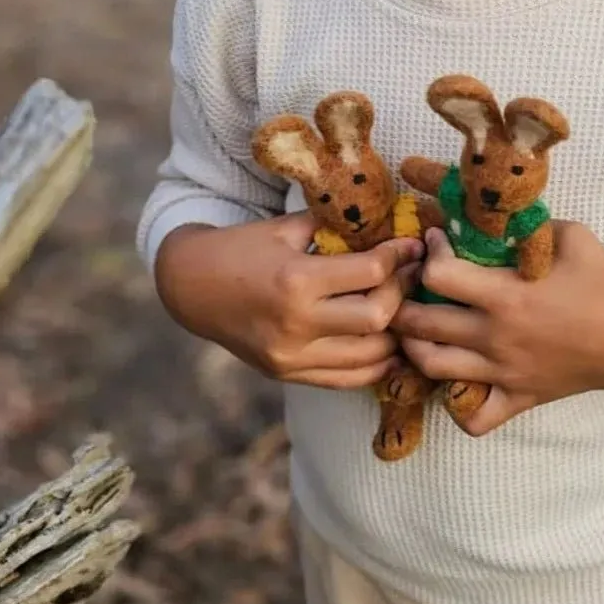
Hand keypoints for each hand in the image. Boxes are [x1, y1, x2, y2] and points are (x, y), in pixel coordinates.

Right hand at [156, 214, 423, 388]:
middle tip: (409, 280)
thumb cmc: (239, 250)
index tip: (414, 247)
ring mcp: (292, 355)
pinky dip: (374, 366)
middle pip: (377, 318)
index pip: (370, 272)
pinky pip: (347, 379)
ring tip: (403, 312)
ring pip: (369, 356)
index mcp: (295, 280)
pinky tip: (387, 346)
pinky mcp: (289, 374)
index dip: (400, 257)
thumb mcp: (283, 229)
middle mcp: (296, 323)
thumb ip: (333, 229)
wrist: (190, 288)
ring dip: (395, 335)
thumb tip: (386, 223)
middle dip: (402, 296)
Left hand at [393, 225, 603, 434]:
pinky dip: (455, 406)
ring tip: (416, 329)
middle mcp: (496, 337)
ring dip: (413, 346)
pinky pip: (472, 419)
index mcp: (507, 295)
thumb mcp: (570, 235)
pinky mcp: (517, 398)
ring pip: (431, 367)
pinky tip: (454, 381)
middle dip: (402, 301)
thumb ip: (524, 228)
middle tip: (407, 287)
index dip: (428, 254)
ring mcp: (504, 372)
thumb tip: (487, 217)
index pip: (437, 275)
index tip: (436, 243)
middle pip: (420, 323)